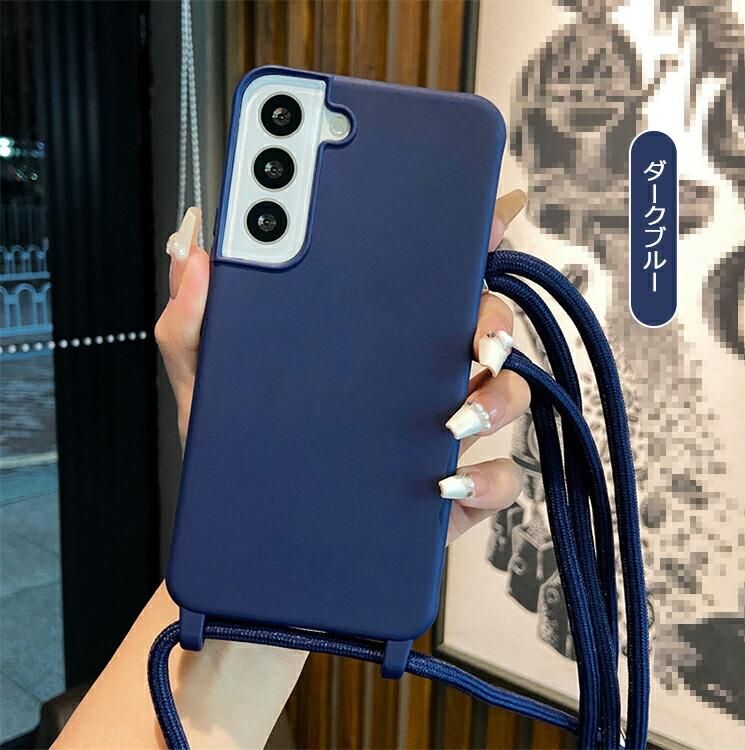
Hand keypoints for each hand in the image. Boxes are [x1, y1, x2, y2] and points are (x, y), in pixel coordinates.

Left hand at [155, 191, 529, 544]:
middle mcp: (415, 377)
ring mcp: (439, 432)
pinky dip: (488, 478)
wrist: (261, 547)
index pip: (424, 277)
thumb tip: (192, 256)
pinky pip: (498, 477)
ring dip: (497, 396)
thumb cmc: (243, 458)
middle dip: (494, 318)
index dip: (461, 240)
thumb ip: (194, 323)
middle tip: (477, 333)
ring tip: (455, 418)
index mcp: (371, 340)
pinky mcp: (450, 489)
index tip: (482, 215)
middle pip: (482, 324)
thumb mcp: (208, 386)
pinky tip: (448, 483)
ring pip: (504, 393)